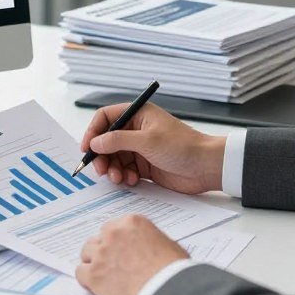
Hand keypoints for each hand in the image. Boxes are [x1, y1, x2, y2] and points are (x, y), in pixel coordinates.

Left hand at [76, 215, 188, 294]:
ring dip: (93, 262)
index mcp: (131, 223)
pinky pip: (80, 272)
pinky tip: (96, 286)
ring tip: (103, 275)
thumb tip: (148, 248)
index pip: (114, 227)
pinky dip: (87, 280)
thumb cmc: (172, 271)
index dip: (117, 241)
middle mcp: (113, 234)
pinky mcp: (94, 275)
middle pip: (99, 238)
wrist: (166, 292)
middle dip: (104, 250)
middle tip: (112, 264)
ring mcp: (101, 254)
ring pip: (87, 253)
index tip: (120, 250)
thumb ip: (150, 240)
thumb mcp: (168, 245)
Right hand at [80, 103, 224, 194]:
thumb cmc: (182, 146)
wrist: (207, 167)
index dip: (93, 131)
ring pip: (115, 157)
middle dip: (102, 156)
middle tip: (101, 170)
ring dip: (113, 169)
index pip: (106, 117)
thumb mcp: (146, 140)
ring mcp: (141, 148)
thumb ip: (117, 140)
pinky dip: (124, 176)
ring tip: (119, 178)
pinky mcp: (145, 165)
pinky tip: (132, 180)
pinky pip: (126, 169)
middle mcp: (137, 129)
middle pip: (107, 140)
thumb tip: (95, 142)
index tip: (87, 148)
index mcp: (138, 114)